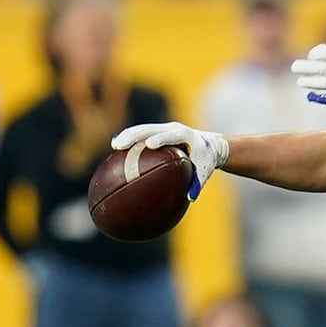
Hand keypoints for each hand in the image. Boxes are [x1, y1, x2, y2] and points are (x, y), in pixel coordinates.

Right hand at [112, 122, 228, 200]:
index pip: (171, 136)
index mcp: (186, 135)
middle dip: (134, 135)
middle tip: (120, 145)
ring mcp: (165, 127)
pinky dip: (131, 138)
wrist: (210, 144)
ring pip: (143, 129)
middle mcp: (173, 128)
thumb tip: (190, 199)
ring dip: (128, 135)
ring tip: (114, 145)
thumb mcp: (205, 170)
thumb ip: (198, 183)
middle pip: (150, 129)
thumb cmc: (207, 159)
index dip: (160, 139)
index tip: (149, 145)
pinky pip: (143, 133)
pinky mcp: (159, 130)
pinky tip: (117, 146)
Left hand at [292, 44, 325, 114]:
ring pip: (318, 82)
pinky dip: (317, 95)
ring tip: (300, 81)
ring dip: (307, 81)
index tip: (312, 57)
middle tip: (295, 67)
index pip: (321, 53)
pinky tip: (310, 94)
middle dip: (303, 67)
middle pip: (315, 67)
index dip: (314, 55)